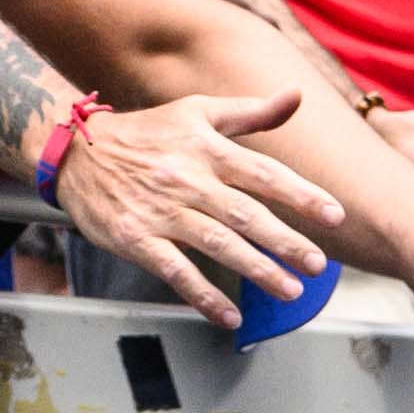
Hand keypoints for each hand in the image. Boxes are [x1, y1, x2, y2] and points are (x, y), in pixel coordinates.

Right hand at [53, 83, 334, 325]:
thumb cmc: (146, 134)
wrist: (78, 151)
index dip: (301, 194)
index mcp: (207, 149)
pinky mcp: (137, 238)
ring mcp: (162, 212)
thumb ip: (250, 112)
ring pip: (217, 243)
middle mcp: (188, 180)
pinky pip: (175, 271)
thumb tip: (296, 96)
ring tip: (290, 291)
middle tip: (317, 265)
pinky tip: (230, 317)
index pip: (264, 173)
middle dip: (285, 240)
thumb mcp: (196, 112)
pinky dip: (203, 295)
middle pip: (245, 214)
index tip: (335, 216)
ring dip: (256, 269)